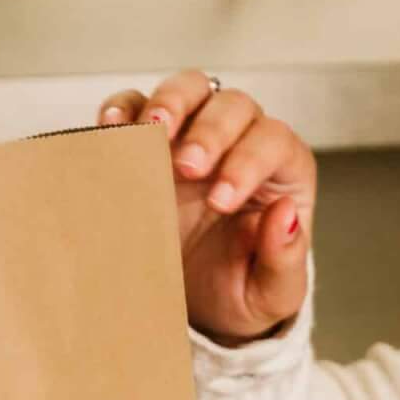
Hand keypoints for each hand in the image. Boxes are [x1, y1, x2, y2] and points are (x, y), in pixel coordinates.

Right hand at [97, 69, 314, 342]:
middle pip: (235, 106)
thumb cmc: (243, 295)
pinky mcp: (151, 144)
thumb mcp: (273, 292)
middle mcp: (243, 147)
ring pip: (191, 90)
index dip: (249, 162)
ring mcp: (195, 139)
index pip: (276, 143)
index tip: (221, 201)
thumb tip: (286, 215)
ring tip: (152, 131)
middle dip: (210, 132)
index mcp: (283, 178)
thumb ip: (284, 258)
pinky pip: (137, 106)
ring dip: (170, 103)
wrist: (199, 310)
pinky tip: (113, 129)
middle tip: (186, 168)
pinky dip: (124, 110)